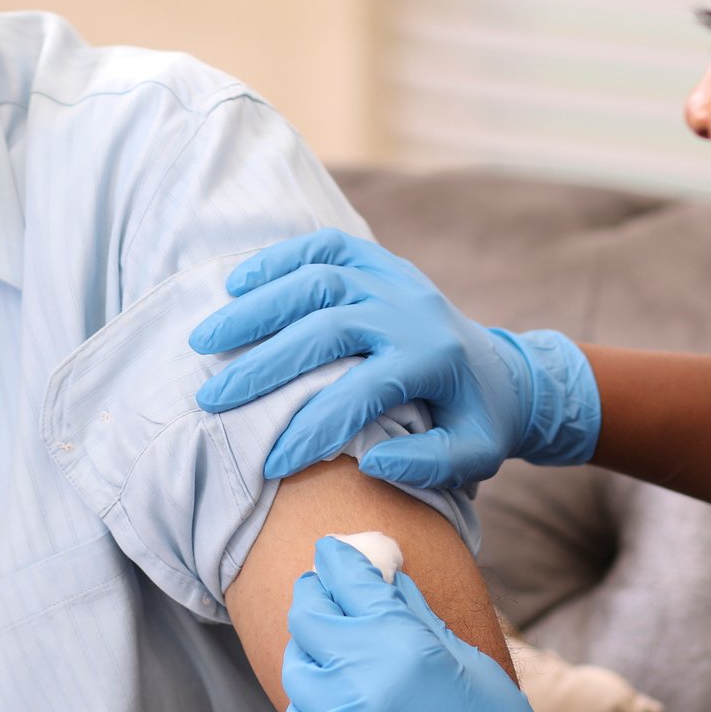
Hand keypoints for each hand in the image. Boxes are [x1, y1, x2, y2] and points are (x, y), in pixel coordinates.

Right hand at [189, 229, 600, 487]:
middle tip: (213, 397)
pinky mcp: (379, 261)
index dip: (313, 427)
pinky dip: (279, 258)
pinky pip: (325, 247)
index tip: (269, 462)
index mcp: (434, 359)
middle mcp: (411, 310)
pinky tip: (236, 283)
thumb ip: (430, 464)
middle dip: (266, 365)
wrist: (503, 370)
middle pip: (328, 327)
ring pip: (318, 279)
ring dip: (258, 307)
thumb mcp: (475, 454)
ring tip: (207, 340)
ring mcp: (394, 278)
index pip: (362, 391)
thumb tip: (372, 460)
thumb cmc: (478, 421)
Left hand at [281, 538, 633, 711]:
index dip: (337, 558)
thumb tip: (383, 575)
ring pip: (298, 669)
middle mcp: (364, 682)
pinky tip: (341, 706)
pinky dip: (314, 707)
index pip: (346, 579)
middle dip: (318, 597)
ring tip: (339, 656)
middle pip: (308, 616)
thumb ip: (415, 614)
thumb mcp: (469, 661)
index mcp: (406, 645)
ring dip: (315, 654)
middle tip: (331, 596)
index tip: (334, 553)